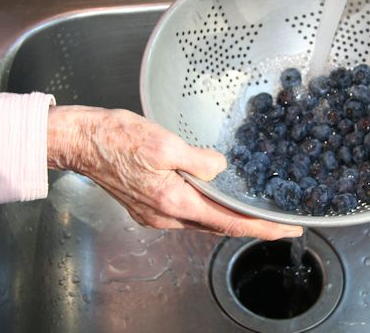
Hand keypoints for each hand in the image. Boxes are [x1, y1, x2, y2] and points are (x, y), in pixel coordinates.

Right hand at [47, 106, 302, 239]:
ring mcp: (155, 214)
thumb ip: (198, 160)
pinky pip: (187, 213)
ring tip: (254, 212)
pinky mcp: (147, 205)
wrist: (81, 141)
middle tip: (278, 222)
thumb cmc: (117, 138)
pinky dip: (208, 210)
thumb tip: (220, 169)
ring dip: (229, 219)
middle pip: (218, 227)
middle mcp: (166, 216)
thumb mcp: (164, 142)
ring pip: (203, 221)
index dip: (262, 229)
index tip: (288, 230)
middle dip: (251, 226)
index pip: (229, 223)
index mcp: (175, 202)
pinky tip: (216, 199)